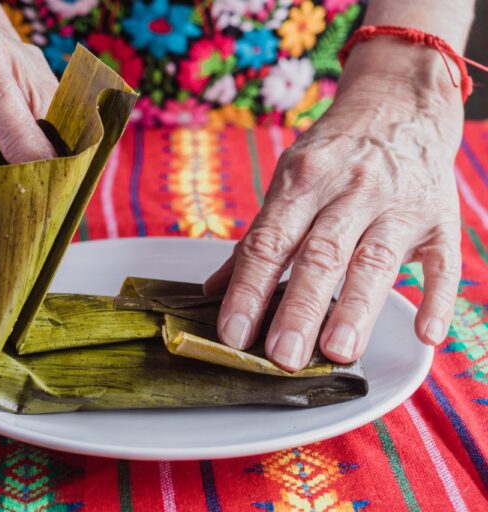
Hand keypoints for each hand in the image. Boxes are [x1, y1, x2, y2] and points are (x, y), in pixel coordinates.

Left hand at [205, 40, 463, 370]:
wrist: (400, 103)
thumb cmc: (334, 153)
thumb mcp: (290, 180)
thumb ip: (259, 237)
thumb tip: (214, 289)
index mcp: (302, 181)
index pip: (268, 242)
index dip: (248, 289)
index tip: (232, 332)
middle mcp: (350, 190)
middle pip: (320, 255)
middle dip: (300, 309)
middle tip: (282, 356)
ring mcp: (398, 204)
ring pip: (374, 261)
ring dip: (355, 309)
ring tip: (337, 352)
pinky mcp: (440, 218)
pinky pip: (442, 261)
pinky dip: (435, 298)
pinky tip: (424, 335)